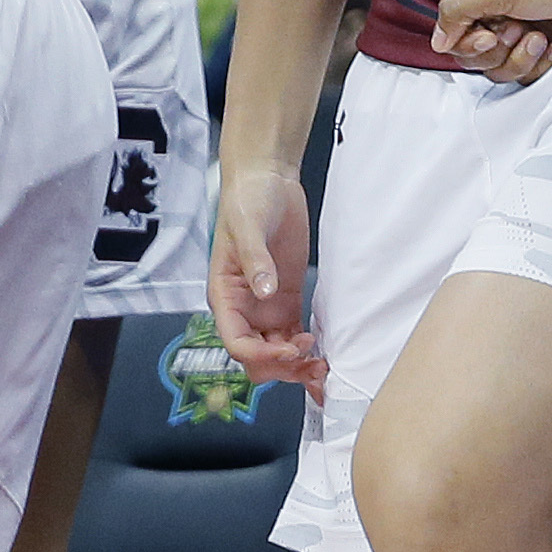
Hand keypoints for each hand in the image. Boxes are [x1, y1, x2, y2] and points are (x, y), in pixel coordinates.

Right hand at [207, 162, 326, 392]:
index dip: (262, 356)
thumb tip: (263, 293)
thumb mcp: (248, 228)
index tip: (290, 350)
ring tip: (324, 369)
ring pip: (277, 353)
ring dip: (297, 366)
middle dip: (282, 369)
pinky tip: (325, 353)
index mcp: (225, 297)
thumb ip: (255, 260)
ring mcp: (266, 307)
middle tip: (314, 364)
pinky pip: (294, 336)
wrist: (267, 181)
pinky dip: (307, 350)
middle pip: (257, 358)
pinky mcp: (288, 300)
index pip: (237, 344)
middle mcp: (244, 309)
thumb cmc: (247, 201)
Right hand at [429, 0, 551, 86]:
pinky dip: (543, 63)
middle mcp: (496, 18)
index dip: (469, 44)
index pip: (454, 37)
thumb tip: (437, 43)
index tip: (491, 36)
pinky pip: (529, 76)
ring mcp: (520, 37)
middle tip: (520, 30)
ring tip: (542, 37)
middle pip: (476, 59)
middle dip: (498, 51)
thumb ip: (457, 12)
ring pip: (501, 72)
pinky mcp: (544, 53)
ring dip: (521, 59)